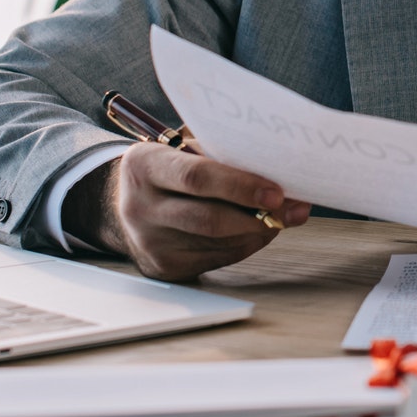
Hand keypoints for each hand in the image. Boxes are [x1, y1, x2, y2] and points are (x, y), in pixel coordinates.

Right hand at [69, 145, 310, 281]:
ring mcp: (149, 242)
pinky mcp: (165, 266)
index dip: (241, 187)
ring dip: (259, 231)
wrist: (125, 203)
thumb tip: (279, 172)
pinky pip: (217, 258)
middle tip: (291, 208)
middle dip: (257, 216)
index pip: (196, 178)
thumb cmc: (169, 170)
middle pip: (209, 219)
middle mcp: (140, 207)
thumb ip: (222, 156)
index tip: (277, 192)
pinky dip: (246, 244)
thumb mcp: (182, 150)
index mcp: (144, 166)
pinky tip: (259, 230)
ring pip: (218, 243)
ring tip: (283, 215)